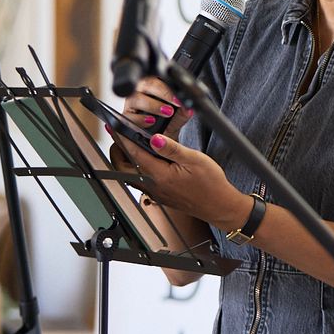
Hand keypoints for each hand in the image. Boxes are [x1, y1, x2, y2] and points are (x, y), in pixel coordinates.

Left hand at [113, 126, 247, 230]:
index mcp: (160, 175)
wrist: (219, 206)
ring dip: (125, 160)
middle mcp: (153, 186)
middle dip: (117, 151)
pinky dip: (136, 168)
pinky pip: (140, 181)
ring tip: (130, 146)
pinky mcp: (160, 196)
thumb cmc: (211, 184)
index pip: (134, 154)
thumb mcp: (195, 159)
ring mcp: (155, 193)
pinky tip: (146, 161)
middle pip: (122, 168)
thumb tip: (154, 139)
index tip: (114, 128)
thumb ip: (172, 149)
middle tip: (119, 137)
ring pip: (130, 176)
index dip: (122, 139)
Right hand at [118, 76, 188, 137]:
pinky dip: (140, 118)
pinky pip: (128, 115)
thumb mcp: (177, 118)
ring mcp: (131, 105)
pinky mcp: (124, 118)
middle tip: (174, 103)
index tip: (179, 97)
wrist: (157, 143)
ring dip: (152, 105)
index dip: (169, 85)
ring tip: (167, 112)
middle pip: (146, 83)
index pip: (159, 77)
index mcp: (154, 87)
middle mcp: (140, 93)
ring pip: (136, 97)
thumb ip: (183, 112)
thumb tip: (190, 108)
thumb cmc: (166, 126)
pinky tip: (150, 121)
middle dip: (162, 92)